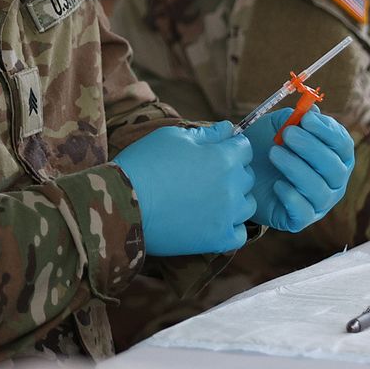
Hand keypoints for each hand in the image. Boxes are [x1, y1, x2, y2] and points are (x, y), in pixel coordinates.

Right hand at [112, 123, 254, 255]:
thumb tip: (229, 129)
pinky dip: (231, 227)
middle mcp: (232, 186)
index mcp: (224, 158)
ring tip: (208, 198)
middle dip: (232, 172)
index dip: (230, 147)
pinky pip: (240, 233)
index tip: (214, 152)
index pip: (245, 147)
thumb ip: (207, 132)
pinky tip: (213, 220)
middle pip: (247, 175)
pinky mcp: (218, 239)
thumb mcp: (173, 137)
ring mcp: (228, 215)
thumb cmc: (145, 164)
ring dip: (234, 199)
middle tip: (204, 175)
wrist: (122, 204)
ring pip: (247, 204)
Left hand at [241, 108, 354, 231]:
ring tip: (274, 153)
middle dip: (312, 148)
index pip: (343, 145)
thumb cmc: (267, 146)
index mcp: (335, 157)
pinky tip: (277, 184)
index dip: (328, 132)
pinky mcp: (300, 219)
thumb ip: (293, 118)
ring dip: (297, 169)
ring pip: (320, 190)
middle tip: (288, 134)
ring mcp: (319, 203)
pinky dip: (291, 197)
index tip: (307, 118)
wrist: (242, 173)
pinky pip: (303, 212)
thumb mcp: (277, 127)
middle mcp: (333, 182)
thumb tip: (312, 110)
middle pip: (335, 168)